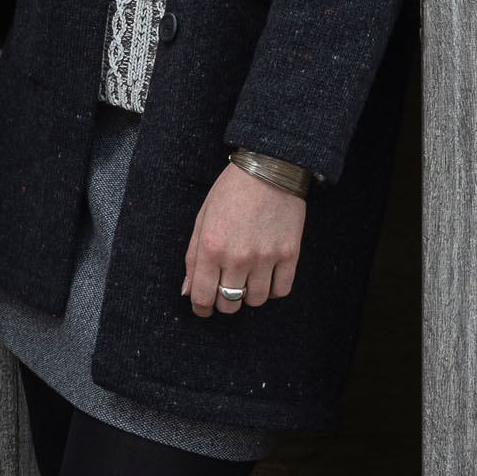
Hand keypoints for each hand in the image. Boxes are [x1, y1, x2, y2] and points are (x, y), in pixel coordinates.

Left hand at [182, 162, 305, 316]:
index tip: (204, 306)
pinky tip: (267, 275)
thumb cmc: (232, 190)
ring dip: (249, 294)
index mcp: (210, 247)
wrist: (270, 168)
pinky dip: (272, 289)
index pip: (201, 297)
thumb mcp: (203, 217)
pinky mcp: (289, 255)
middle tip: (226, 287)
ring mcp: (265, 257)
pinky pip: (280, 291)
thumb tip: (187, 291)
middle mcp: (237, 257)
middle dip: (223, 301)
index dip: (201, 307)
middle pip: (228, 303)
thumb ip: (193, 257)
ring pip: (255, 301)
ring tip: (248, 276)